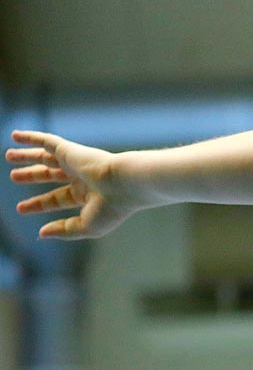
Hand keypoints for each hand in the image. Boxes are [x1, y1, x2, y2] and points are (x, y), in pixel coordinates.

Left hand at [9, 130, 148, 239]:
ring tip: (8, 156)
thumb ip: (64, 230)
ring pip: (45, 157)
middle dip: (31, 176)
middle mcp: (80, 177)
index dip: (38, 204)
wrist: (124, 184)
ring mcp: (75, 162)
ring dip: (27, 156)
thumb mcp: (87, 226)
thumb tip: (41, 233)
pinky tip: (14, 136)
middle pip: (50, 175)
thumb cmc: (112, 208)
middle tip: (13, 177)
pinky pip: (46, 141)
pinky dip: (30, 137)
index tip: (21, 208)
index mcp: (87, 195)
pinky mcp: (69, 150)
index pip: (58, 198)